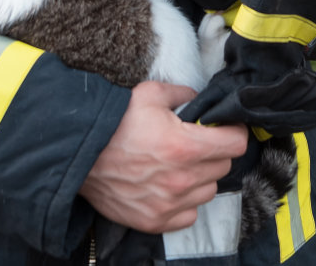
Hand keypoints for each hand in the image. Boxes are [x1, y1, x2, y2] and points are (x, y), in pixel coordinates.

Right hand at [80, 81, 248, 232]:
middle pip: (224, 167)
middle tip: (196, 143)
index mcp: (186, 146)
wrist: (78, 154)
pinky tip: (170, 187)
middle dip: (215, 152)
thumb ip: (184, 94)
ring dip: (201, 178)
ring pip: (208, 191)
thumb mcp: (150, 93)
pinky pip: (189, 214)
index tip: (225, 129)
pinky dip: (185, 202)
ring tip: (180, 165)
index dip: (233, 132)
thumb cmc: (114, 123)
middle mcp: (182, 179)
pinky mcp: (155, 221)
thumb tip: (200, 101)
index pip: (236, 144)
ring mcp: (169, 203)